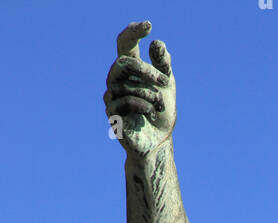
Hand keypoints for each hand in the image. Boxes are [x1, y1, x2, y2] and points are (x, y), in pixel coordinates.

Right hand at [104, 21, 175, 156]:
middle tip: (166, 81)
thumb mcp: (166, 85)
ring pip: (126, 85)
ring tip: (160, 104)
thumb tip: (158, 44)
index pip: (124, 43)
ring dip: (149, 94)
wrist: (159, 141)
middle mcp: (116, 79)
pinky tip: (151, 112)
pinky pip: (125, 102)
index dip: (133, 32)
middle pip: (124, 62)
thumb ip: (163, 65)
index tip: (148, 26)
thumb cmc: (161, 111)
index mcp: (128, 69)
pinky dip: (143, 106)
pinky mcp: (112, 115)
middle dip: (147, 71)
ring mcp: (111, 97)